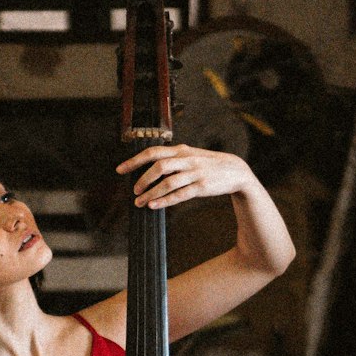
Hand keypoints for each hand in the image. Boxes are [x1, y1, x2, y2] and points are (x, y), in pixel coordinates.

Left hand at [116, 143, 253, 210]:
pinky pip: (180, 194)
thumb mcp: (190, 156)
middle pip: (159, 165)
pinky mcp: (201, 187)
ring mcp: (194, 173)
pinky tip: (154, 206)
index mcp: (181, 150)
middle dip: (143, 178)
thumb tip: (150, 167)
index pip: (153, 152)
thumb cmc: (207, 165)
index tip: (120, 170)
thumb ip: (172, 159)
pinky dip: (165, 201)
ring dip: (151, 193)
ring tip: (139, 202)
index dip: (134, 161)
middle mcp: (186, 159)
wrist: (235, 170)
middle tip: (133, 190)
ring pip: (168, 182)